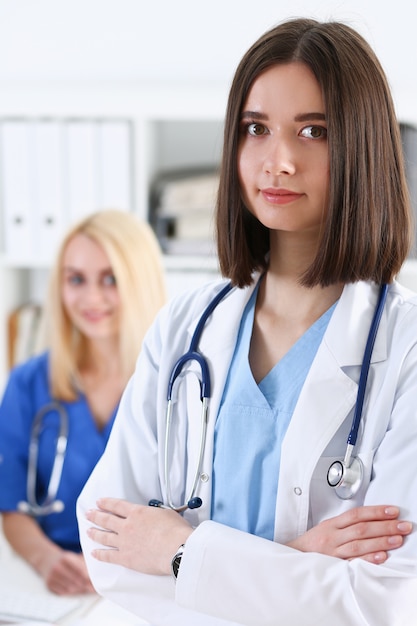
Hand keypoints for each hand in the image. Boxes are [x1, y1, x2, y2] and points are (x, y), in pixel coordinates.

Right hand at [40, 550, 94, 594]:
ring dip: (79, 590)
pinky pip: (63, 592)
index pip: (80, 570)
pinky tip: (77, 590)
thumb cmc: (64, 559)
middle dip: (86, 585)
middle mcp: (57, 567)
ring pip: (70, 588)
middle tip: (93, 588)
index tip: (95, 582)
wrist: (47, 559)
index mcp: (65, 558)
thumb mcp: (74, 556)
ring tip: (86, 589)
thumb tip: (97, 571)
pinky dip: (71, 592)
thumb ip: (85, 562)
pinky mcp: (49, 585)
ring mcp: (52, 577)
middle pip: (75, 581)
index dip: (88, 578)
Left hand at [86, 498, 192, 574]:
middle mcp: (127, 526)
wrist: (176, 549)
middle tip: (88, 513)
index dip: (106, 503)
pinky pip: (108, 556)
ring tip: (88, 531)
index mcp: (137, 513)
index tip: (99, 502)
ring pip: (104, 536)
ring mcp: (124, 542)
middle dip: (96, 515)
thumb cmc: (176, 531)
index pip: (117, 505)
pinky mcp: (125, 558)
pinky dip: (100, 554)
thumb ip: (156, 513)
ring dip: (94, 533)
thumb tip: (156, 514)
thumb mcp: (166, 513)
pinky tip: (94, 553)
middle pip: (107, 519)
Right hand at [287, 505, 411, 563]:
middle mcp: (333, 536)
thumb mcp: (327, 528)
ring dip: (381, 541)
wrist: (293, 557)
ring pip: (359, 544)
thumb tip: (371, 519)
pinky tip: (381, 557)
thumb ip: (346, 525)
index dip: (376, 511)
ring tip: (398, 539)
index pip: (357, 514)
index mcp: (332, 524)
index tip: (393, 511)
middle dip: (385, 526)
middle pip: (362, 528)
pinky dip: (368, 558)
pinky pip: (353, 561)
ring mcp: (333, 551)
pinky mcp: (333, 565)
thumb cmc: (312, 543)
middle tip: (403, 525)